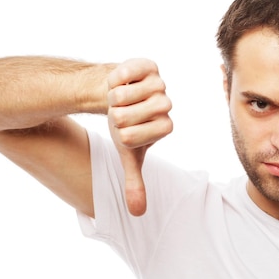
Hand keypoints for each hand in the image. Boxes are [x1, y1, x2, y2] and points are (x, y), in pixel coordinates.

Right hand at [107, 59, 172, 215]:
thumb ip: (135, 182)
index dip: (126, 133)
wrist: (115, 95)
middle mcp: (165, 104)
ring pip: (128, 94)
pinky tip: (116, 82)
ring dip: (114, 98)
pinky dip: (115, 78)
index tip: (124, 130)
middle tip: (117, 113)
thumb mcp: (128, 155)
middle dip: (117, 116)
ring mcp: (158, 83)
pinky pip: (128, 71)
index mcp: (164, 126)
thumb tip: (138, 213)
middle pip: (133, 114)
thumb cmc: (124, 126)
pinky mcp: (147, 65)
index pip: (143, 134)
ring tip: (116, 99)